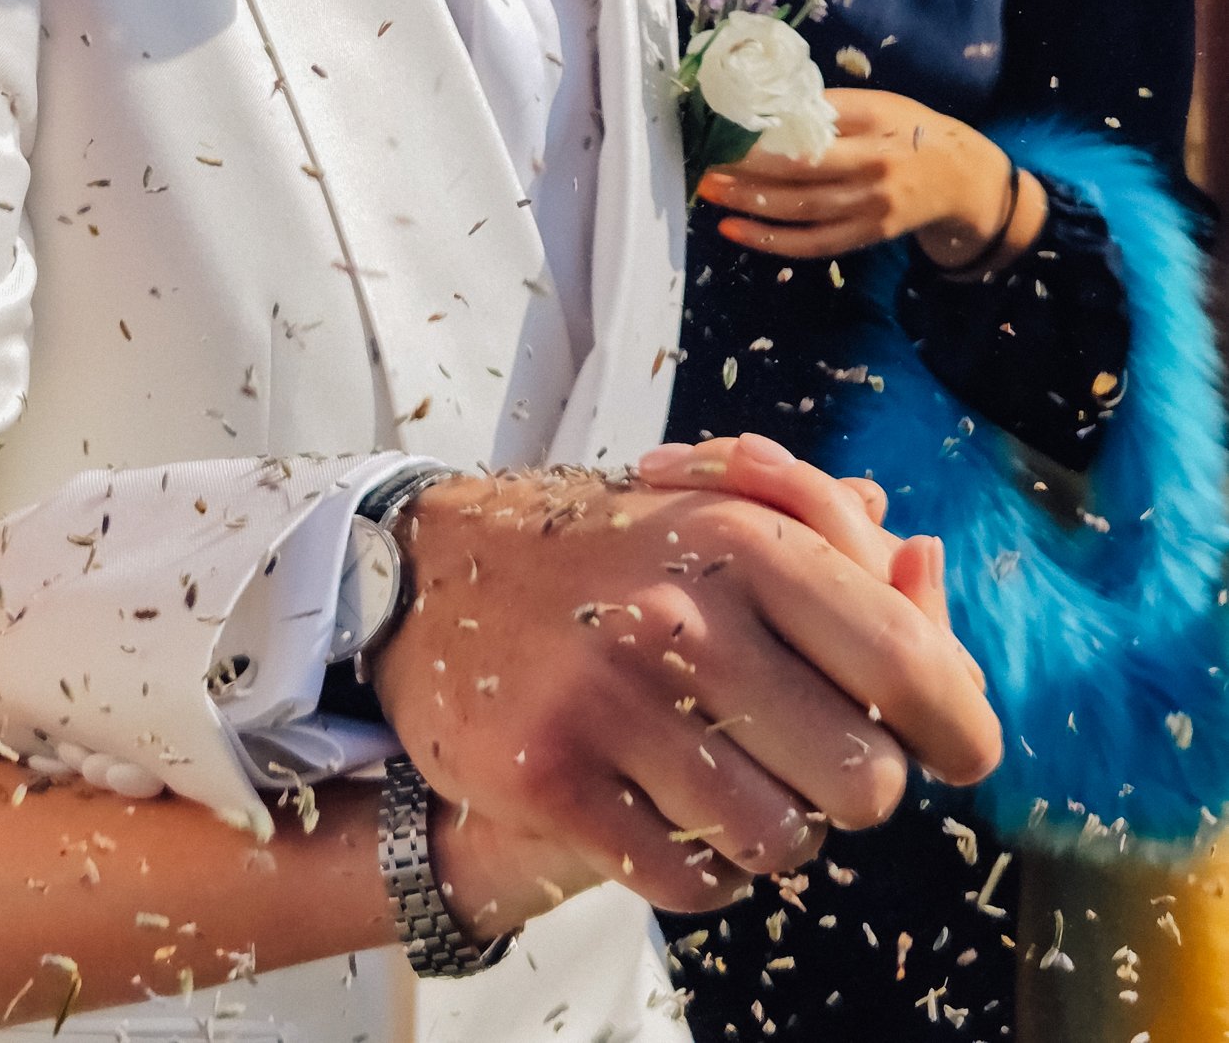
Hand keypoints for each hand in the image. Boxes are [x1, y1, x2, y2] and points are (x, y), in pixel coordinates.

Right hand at [370, 456, 1000, 917]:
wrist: (428, 571)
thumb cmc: (604, 549)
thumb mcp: (719, 505)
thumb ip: (832, 534)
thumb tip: (925, 570)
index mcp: (743, 538)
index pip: (913, 661)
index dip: (959, 726)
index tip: (950, 745)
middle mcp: (682, 613)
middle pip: (866, 781)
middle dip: (850, 786)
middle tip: (800, 752)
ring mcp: (611, 698)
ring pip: (781, 843)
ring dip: (773, 829)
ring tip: (729, 777)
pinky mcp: (550, 774)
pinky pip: (689, 882)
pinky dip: (702, 870)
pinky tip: (673, 814)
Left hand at [697, 90, 1045, 269]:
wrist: (964, 180)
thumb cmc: (911, 133)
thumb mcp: (881, 106)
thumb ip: (833, 107)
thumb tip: (768, 104)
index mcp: (875, 121)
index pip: (813, 118)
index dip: (766, 121)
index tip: (723, 118)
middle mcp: (874, 164)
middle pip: (801, 166)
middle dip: (746, 163)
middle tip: (703, 156)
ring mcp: (871, 205)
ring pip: (800, 208)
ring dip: (749, 200)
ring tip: (708, 188)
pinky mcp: (867, 236)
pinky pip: (812, 243)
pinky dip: (770, 240)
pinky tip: (734, 230)